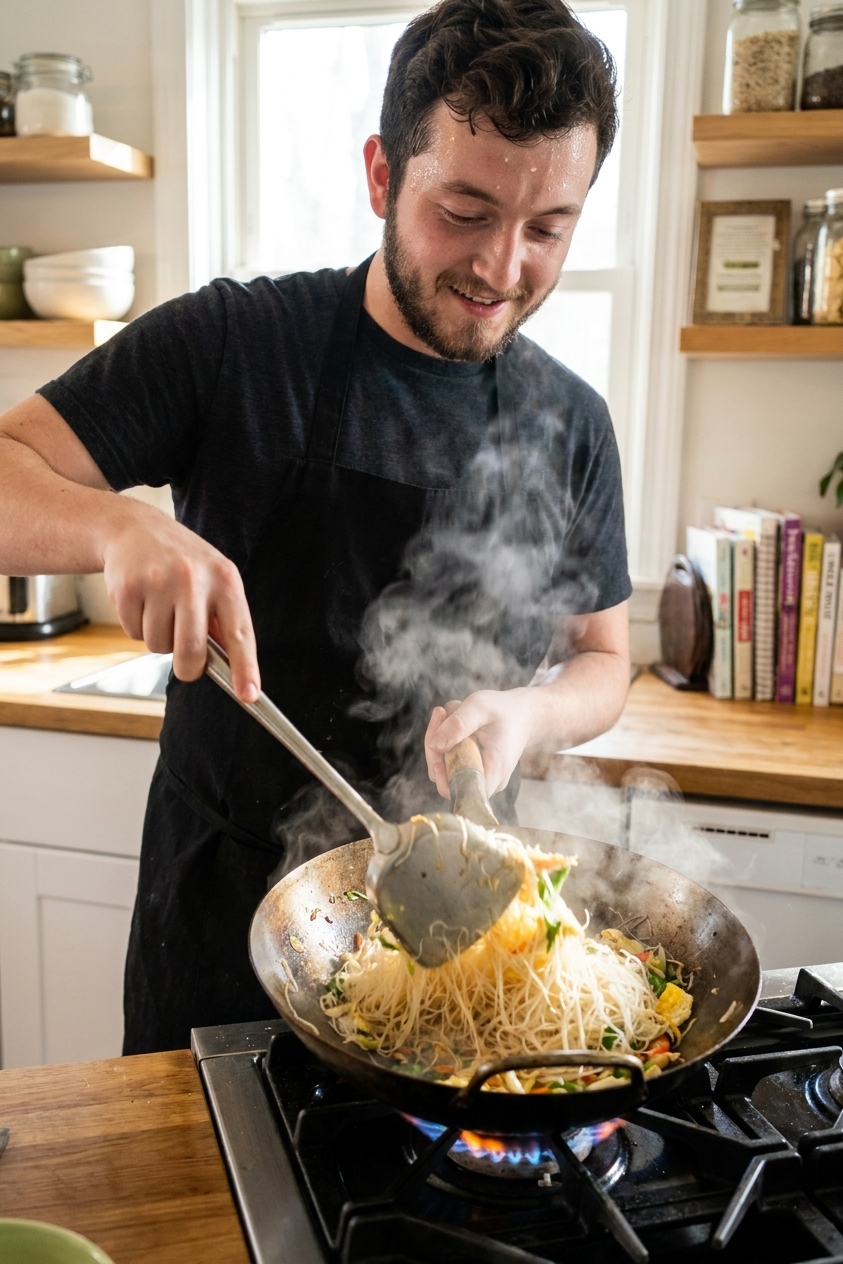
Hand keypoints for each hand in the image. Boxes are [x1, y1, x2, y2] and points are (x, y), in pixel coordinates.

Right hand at [101, 499, 259, 701]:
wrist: (134, 529)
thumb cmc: (181, 562)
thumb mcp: (213, 579)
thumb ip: (224, 620)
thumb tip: (232, 669)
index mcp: (225, 579)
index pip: (240, 633)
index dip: (245, 668)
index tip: (249, 695)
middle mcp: (193, 579)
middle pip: (191, 652)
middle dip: (187, 667)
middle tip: (185, 657)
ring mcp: (159, 582)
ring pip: (159, 647)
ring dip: (159, 638)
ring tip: (160, 607)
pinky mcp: (128, 588)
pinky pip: (134, 634)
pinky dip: (137, 626)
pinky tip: (142, 600)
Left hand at [424, 688, 535, 799]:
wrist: (523, 714)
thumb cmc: (504, 711)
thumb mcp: (480, 708)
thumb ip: (458, 725)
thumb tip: (435, 745)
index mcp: (493, 771)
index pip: (460, 792)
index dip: (442, 776)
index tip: (437, 747)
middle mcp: (485, 780)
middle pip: (445, 776)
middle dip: (435, 744)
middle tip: (440, 713)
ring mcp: (477, 775)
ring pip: (444, 766)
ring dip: (439, 738)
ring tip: (449, 712)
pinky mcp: (470, 767)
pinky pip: (448, 759)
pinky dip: (445, 739)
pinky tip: (452, 718)